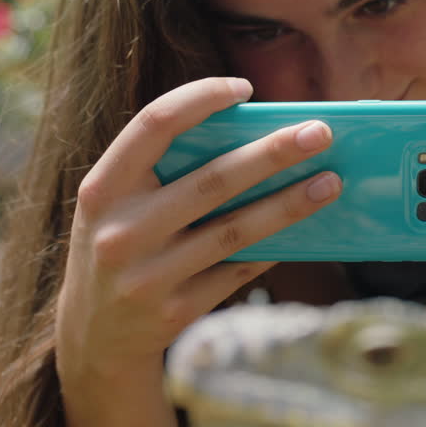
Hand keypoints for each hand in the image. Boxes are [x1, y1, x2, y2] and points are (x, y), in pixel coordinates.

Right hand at [55, 77, 343, 388]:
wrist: (94, 337)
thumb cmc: (121, 245)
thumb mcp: (116, 204)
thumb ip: (161, 170)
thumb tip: (251, 133)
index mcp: (103, 188)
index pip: (154, 124)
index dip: (201, 98)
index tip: (245, 88)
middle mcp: (122, 231)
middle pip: (212, 180)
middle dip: (273, 153)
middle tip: (320, 133)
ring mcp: (149, 276)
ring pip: (236, 231)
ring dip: (290, 203)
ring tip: (331, 181)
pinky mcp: (176, 312)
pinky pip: (238, 270)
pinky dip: (273, 246)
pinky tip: (304, 227)